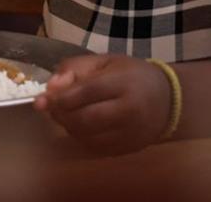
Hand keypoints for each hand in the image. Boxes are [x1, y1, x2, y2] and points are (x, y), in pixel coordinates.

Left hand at [35, 54, 172, 155]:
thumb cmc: (131, 75)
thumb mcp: (105, 62)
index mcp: (125, 83)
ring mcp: (130, 133)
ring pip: (87, 136)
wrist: (167, 100)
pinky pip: (94, 147)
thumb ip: (75, 69)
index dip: (61, 97)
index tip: (42, 98)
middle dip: (61, 114)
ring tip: (64, 113)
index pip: (88, 92)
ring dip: (68, 126)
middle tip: (49, 107)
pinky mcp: (128, 148)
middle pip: (86, 119)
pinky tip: (80, 124)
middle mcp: (130, 111)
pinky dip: (80, 137)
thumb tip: (50, 87)